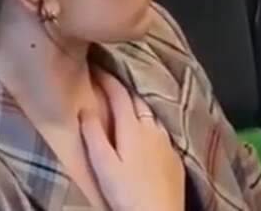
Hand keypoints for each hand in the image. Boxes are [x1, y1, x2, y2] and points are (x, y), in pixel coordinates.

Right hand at [80, 71, 184, 210]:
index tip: (95, 65)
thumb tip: (85, 108)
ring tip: (126, 103)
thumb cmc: (127, 194)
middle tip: (108, 81)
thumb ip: (93, 134)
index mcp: (133, 127)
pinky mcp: (176, 157)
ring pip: (151, 113)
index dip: (106, 77)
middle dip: (122, 87)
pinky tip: (146, 130)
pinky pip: (161, 129)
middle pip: (136, 99)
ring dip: (137, 103)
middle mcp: (153, 128)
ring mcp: (167, 142)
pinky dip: (150, 121)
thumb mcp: (103, 165)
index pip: (119, 93)